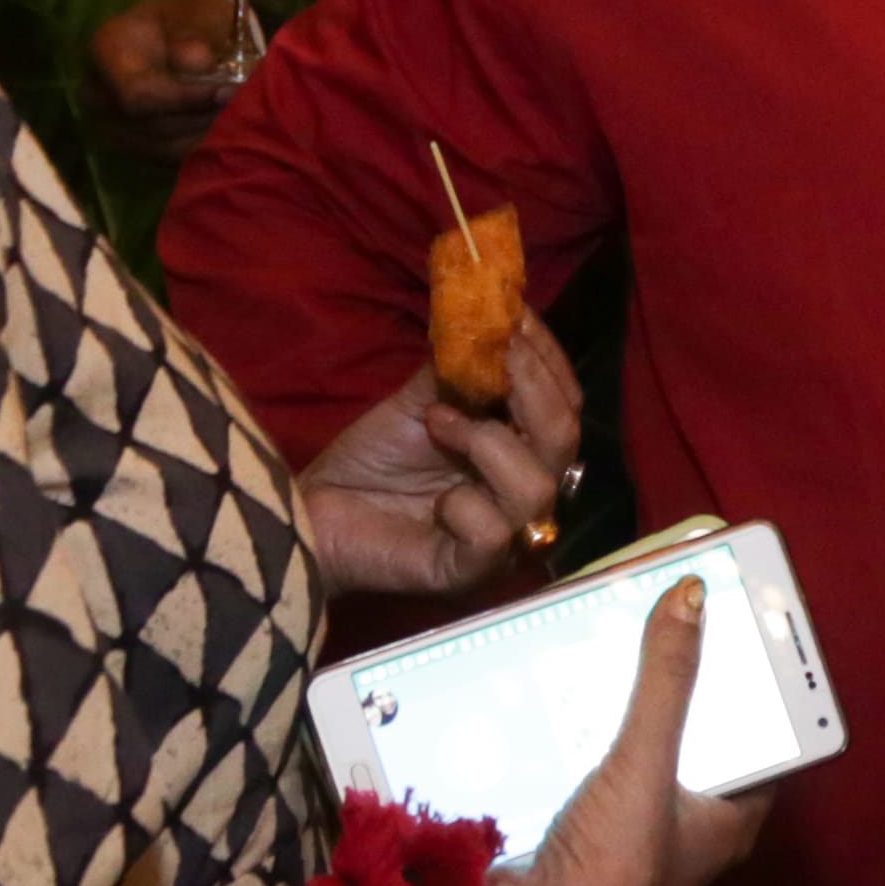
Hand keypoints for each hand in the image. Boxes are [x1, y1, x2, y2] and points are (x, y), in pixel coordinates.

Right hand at [85, 0, 251, 149]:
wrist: (179, 35)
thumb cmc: (194, 21)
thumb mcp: (203, 14)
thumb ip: (201, 37)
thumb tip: (201, 67)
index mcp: (106, 48)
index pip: (137, 93)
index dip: (184, 99)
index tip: (228, 92)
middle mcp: (97, 91)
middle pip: (152, 126)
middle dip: (203, 118)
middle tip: (245, 107)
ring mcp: (108, 124)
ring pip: (164, 148)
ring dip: (208, 136)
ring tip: (240, 117)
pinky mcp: (130, 148)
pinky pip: (169, 160)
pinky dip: (203, 148)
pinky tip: (227, 131)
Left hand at [294, 316, 585, 598]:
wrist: (317, 509)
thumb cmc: (374, 458)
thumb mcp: (422, 397)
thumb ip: (462, 366)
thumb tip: (494, 313)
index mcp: (524, 450)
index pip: (567, 403)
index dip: (547, 358)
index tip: (513, 317)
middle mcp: (524, 494)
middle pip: (566, 438)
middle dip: (530, 387)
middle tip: (486, 360)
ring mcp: (503, 539)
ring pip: (537, 486)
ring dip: (485, 440)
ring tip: (437, 422)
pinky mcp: (468, 572)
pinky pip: (493, 533)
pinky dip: (462, 506)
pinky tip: (435, 502)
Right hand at [355, 578, 774, 885]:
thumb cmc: (610, 871)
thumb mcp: (646, 764)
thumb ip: (668, 680)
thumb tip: (692, 594)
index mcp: (733, 820)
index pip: (768, 739)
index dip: (761, 684)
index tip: (745, 625)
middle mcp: (693, 830)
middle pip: (700, 739)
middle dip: (685, 682)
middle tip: (672, 616)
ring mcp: (637, 834)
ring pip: (643, 751)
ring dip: (629, 704)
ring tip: (617, 638)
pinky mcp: (586, 836)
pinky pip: (596, 768)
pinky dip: (585, 731)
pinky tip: (563, 693)